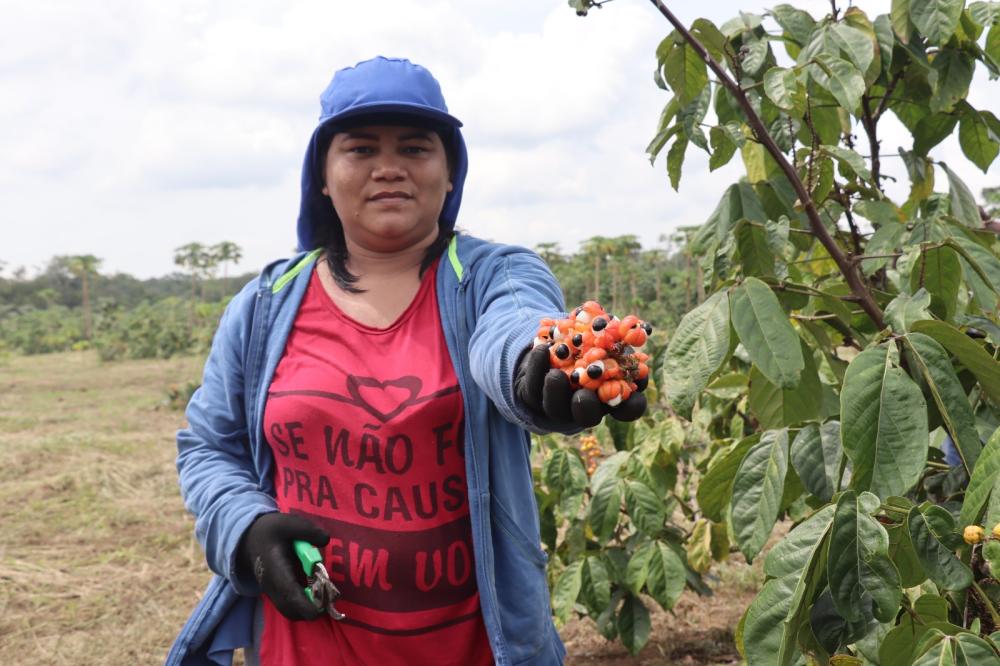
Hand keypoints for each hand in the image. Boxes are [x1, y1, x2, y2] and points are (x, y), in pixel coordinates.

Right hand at [237, 512, 330, 620]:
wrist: (249, 539)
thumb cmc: (271, 531)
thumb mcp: (288, 523)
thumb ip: (308, 530)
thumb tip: (325, 540)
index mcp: (275, 568)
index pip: (288, 592)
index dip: (303, 604)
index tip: (318, 610)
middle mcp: (272, 586)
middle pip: (291, 609)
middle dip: (311, 609)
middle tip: (329, 595)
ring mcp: (273, 592)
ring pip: (291, 611)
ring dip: (309, 608)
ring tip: (324, 591)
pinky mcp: (277, 594)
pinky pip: (291, 607)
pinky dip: (305, 604)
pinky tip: (316, 589)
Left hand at [514, 344, 646, 428]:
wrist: (553, 341)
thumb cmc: (591, 338)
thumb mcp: (608, 336)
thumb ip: (620, 338)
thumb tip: (632, 330)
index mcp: (612, 395)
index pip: (628, 408)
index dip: (631, 405)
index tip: (629, 395)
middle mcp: (585, 406)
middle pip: (588, 416)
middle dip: (586, 408)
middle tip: (584, 395)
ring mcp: (557, 404)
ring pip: (555, 408)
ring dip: (556, 392)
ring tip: (555, 374)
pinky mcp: (532, 395)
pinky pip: (532, 388)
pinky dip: (537, 368)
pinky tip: (541, 350)